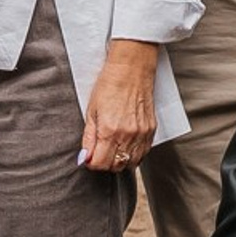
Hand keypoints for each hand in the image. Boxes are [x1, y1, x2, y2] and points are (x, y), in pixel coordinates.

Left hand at [80, 42, 158, 172]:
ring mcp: (141, 134)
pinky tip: (125, 145)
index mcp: (110, 130)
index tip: (89, 156)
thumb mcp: (91, 111)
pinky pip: (143, 154)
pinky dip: (133, 155)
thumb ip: (88, 138)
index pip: (100, 163)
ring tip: (112, 148)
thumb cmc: (109, 85)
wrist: (132, 69)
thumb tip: (84, 157)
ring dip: (119, 161)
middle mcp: (127, 135)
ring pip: (130, 164)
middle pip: (115, 167)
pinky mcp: (151, 130)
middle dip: (104, 163)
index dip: (91, 163)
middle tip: (99, 152)